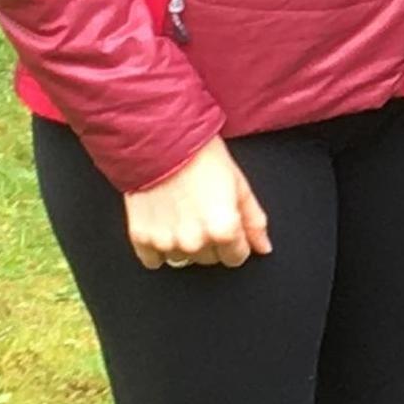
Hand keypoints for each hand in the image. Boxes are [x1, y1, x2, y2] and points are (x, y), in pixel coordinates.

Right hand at [124, 140, 270, 269]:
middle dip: (212, 242)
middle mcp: (194, 241)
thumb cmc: (203, 158)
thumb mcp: (239, 185)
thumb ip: (254, 221)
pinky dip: (159, 249)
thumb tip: (263, 247)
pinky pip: (153, 261)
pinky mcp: (140, 238)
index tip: (229, 227)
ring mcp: (165, 242)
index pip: (236, 258)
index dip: (236, 242)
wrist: (159, 142)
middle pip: (210, 259)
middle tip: (205, 214)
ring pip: (183, 259)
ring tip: (183, 215)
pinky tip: (163, 225)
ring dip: (185, 245)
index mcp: (223, 230)